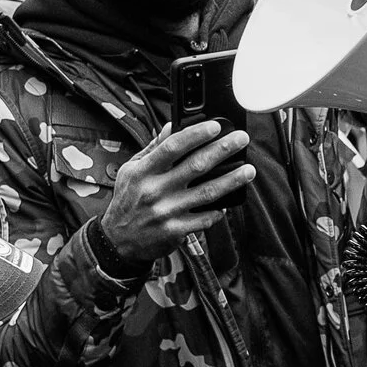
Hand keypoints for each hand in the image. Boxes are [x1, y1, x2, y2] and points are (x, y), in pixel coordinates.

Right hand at [96, 121, 254, 264]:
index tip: (216, 126)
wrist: (117, 240)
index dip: (196, 134)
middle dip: (222, 150)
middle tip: (241, 140)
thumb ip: (153, 148)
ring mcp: (167, 212)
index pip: (172, 147)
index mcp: (144, 171)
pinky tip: (229, 201)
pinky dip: (219, 210)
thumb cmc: (127, 200)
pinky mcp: (176, 231)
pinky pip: (204, 218)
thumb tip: (173, 125)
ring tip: (249, 170)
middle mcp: (155, 190)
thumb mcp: (132, 170)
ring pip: (207, 192)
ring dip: (232, 180)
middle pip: (196, 166)